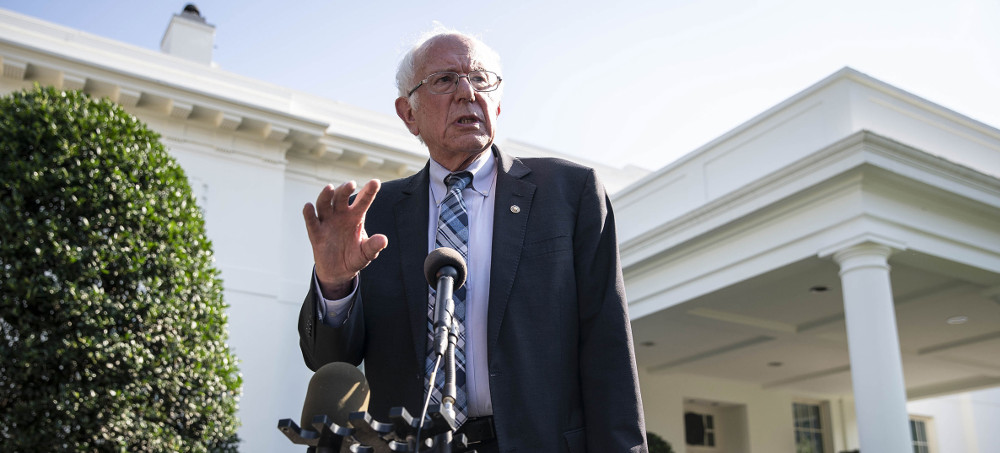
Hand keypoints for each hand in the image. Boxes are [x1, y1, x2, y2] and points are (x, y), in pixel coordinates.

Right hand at [302, 179, 387, 298]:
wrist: (338, 271)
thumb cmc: (354, 257)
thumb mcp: (366, 253)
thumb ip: (373, 246)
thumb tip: (383, 240)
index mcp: (356, 216)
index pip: (363, 201)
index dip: (369, 191)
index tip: (376, 182)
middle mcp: (340, 215)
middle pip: (341, 198)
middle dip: (345, 190)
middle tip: (351, 184)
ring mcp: (327, 221)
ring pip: (325, 204)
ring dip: (326, 196)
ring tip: (329, 188)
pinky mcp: (316, 232)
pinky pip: (311, 221)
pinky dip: (309, 214)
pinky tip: (308, 206)